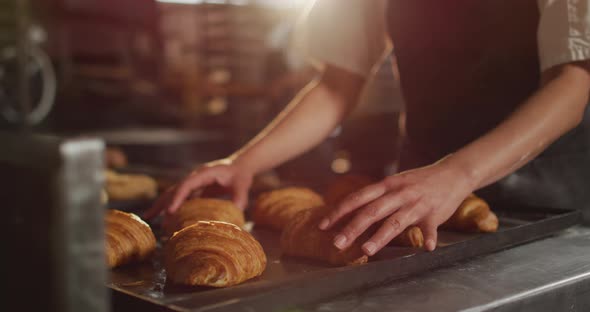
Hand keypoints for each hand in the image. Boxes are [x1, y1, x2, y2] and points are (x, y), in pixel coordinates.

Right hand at [143, 158, 252, 218]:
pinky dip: (173, 208)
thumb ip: (240, 197)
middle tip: (149, 216)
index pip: (187, 185)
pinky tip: (167, 220)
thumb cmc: (240, 175)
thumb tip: (236, 211)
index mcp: (204, 173)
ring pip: (174, 194)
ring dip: (162, 205)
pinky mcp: (196, 190)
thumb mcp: (243, 185)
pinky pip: (181, 199)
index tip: (170, 211)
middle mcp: (195, 177)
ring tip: (149, 218)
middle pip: (174, 189)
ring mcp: (194, 183)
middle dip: (162, 202)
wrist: (240, 167)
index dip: (178, 197)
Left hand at [318, 159, 473, 254]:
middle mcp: (398, 193)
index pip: (357, 198)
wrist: (453, 173)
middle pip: (372, 211)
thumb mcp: (395, 184)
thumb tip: (351, 210)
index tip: (323, 225)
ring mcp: (416, 203)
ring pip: (396, 221)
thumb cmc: (419, 182)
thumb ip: (376, 197)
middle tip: (337, 244)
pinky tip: (425, 248)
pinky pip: (430, 227)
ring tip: (366, 250)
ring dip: (380, 236)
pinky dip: (429, 237)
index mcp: (386, 186)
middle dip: (352, 228)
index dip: (339, 211)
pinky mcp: (434, 213)